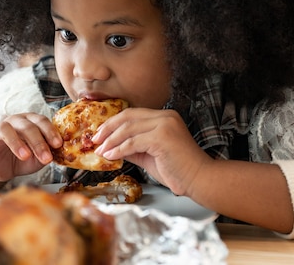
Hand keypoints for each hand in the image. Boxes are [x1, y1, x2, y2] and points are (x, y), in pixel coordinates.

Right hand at [0, 113, 61, 184]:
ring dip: (17, 143)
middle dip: (38, 142)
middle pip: (27, 126)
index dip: (51, 132)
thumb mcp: (38, 157)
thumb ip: (47, 153)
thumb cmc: (23, 159)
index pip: (42, 122)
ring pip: (7, 130)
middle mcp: (15, 121)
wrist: (3, 168)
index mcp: (30, 121)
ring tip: (25, 156)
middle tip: (46, 157)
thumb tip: (59, 152)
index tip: (58, 145)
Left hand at [92, 108, 210, 195]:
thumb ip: (134, 147)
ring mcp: (165, 125)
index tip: (100, 134)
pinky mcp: (162, 137)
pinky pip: (133, 142)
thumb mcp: (150, 155)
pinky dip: (119, 149)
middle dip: (108, 129)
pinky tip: (111, 156)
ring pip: (128, 129)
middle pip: (128, 117)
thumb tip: (112, 147)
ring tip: (100, 151)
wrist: (198, 179)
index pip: (132, 114)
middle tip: (95, 140)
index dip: (113, 123)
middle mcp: (165, 117)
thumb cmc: (177, 170)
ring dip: (111, 141)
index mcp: (164, 117)